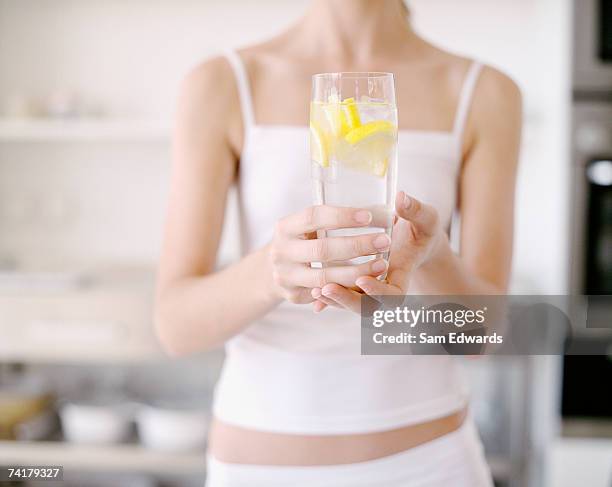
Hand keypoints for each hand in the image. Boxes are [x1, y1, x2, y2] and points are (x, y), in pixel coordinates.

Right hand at [267, 205, 390, 303]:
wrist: (275, 270)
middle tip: (385, 241)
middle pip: (322, 249)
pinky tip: (368, 283)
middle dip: (356, 246)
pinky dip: (347, 289)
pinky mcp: (294, 295)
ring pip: (325, 277)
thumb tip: (377, 210)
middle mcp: (281, 252)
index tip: (368, 217)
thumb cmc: (302, 241)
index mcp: (285, 227)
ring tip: (381, 264)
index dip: (341, 217)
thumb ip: (332, 220)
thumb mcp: (307, 226)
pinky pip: (325, 295)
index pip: (314, 217)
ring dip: (356, 272)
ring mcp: (286, 276)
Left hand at [311, 191, 443, 312]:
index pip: (394, 293)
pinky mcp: (359, 284)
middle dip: (347, 299)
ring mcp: (372, 286)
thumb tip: (401, 198)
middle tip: (327, 288)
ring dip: (335, 299)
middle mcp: (387, 285)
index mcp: (405, 273)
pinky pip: (345, 294)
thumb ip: (415, 210)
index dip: (379, 291)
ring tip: (317, 291)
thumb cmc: (422, 229)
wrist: (416, 241)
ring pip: (353, 302)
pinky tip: (314, 294)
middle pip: (369, 306)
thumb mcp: (425, 218)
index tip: (363, 279)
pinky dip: (331, 298)